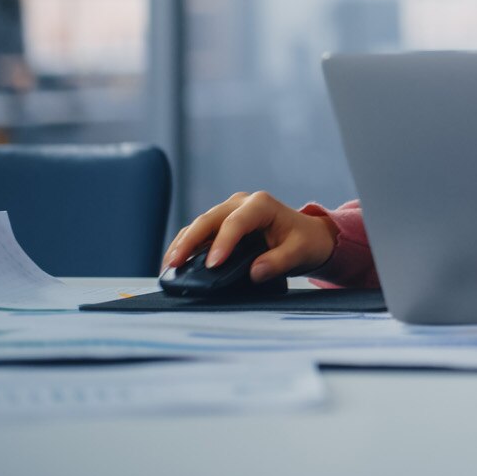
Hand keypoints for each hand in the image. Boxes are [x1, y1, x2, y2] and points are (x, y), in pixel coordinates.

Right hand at [162, 191, 339, 281]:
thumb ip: (279, 262)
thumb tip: (256, 272)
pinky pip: (200, 233)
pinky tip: (175, 261)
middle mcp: (242, 203)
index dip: (222, 243)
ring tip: (169, 265)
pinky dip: (186, 245)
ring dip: (182, 244)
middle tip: (174, 263)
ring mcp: (229, 212)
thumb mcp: (300, 252)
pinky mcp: (221, 223)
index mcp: (262, 205)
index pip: (236, 223)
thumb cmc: (305, 241)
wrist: (307, 236)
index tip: (212, 265)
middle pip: (209, 219)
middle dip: (189, 241)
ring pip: (199, 225)